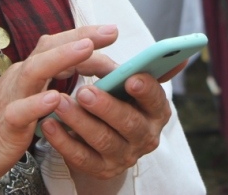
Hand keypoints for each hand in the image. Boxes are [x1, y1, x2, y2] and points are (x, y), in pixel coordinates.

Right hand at [0, 24, 119, 193]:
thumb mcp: (26, 99)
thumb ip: (49, 83)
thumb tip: (80, 72)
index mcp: (26, 73)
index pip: (56, 46)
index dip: (83, 36)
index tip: (110, 32)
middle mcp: (19, 79)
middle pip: (49, 49)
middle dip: (80, 36)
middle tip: (110, 31)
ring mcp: (10, 99)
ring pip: (35, 71)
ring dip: (62, 57)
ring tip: (87, 48)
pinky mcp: (4, 125)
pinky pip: (20, 111)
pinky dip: (37, 102)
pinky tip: (56, 97)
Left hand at [39, 64, 174, 181]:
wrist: (102, 138)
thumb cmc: (117, 100)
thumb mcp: (130, 85)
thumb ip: (145, 68)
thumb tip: (178, 58)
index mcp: (156, 112)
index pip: (156, 100)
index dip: (145, 90)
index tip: (130, 78)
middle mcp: (145, 137)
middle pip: (129, 123)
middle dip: (106, 106)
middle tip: (84, 91)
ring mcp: (124, 156)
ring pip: (103, 140)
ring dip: (80, 121)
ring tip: (59, 103)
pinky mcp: (101, 169)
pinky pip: (81, 157)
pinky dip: (64, 140)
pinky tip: (48, 124)